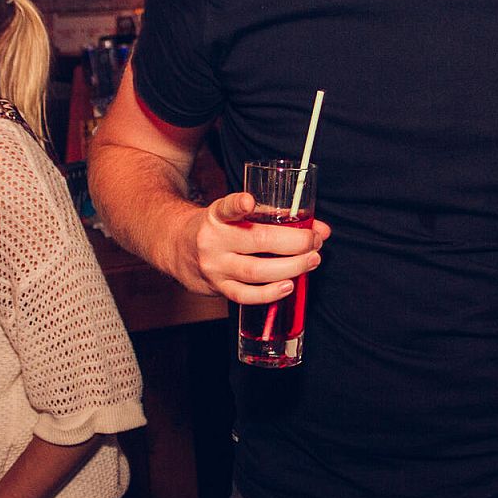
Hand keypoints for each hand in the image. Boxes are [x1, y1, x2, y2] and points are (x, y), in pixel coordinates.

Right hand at [175, 190, 329, 301]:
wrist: (176, 249)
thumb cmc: (218, 229)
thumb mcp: (234, 215)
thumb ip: (273, 217)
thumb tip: (320, 229)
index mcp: (217, 216)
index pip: (225, 208)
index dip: (237, 205)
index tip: (248, 202)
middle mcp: (212, 241)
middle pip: (256, 242)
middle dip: (293, 243)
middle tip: (315, 241)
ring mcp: (214, 267)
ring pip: (255, 271)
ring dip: (290, 268)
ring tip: (312, 261)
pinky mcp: (217, 287)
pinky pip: (245, 295)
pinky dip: (270, 293)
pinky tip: (289, 286)